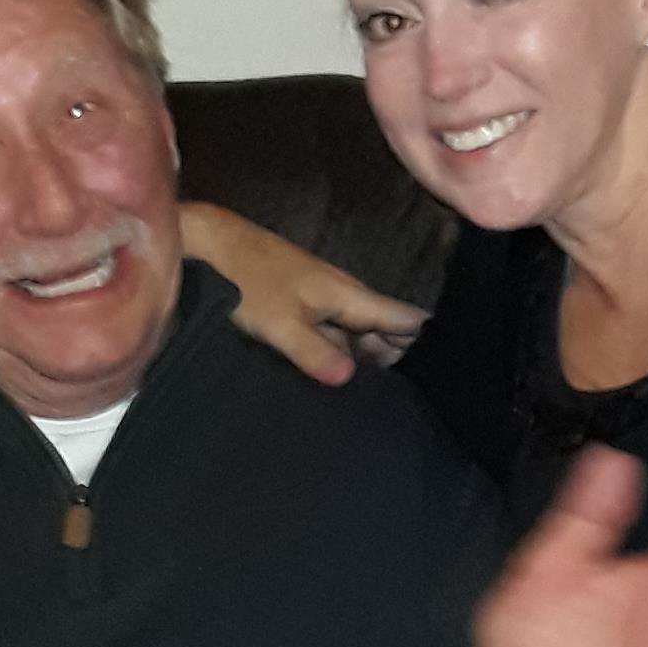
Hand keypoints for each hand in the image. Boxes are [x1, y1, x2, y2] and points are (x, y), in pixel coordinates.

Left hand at [180, 202, 424, 385]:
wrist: (211, 245)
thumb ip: (315, 352)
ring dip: (361, 358)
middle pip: (385, 331)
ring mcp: (323, 300)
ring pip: (356, 334)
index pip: (406, 319)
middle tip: (393, 401)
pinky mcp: (302, 306)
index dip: (424, 344)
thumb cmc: (247, 281)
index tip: (435, 377)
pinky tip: (328, 375)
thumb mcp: (280, 324)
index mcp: (350, 296)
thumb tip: (350, 378)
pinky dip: (336, 351)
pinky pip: (332, 332)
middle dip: (393, 360)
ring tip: (364, 397)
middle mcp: (344, 296)